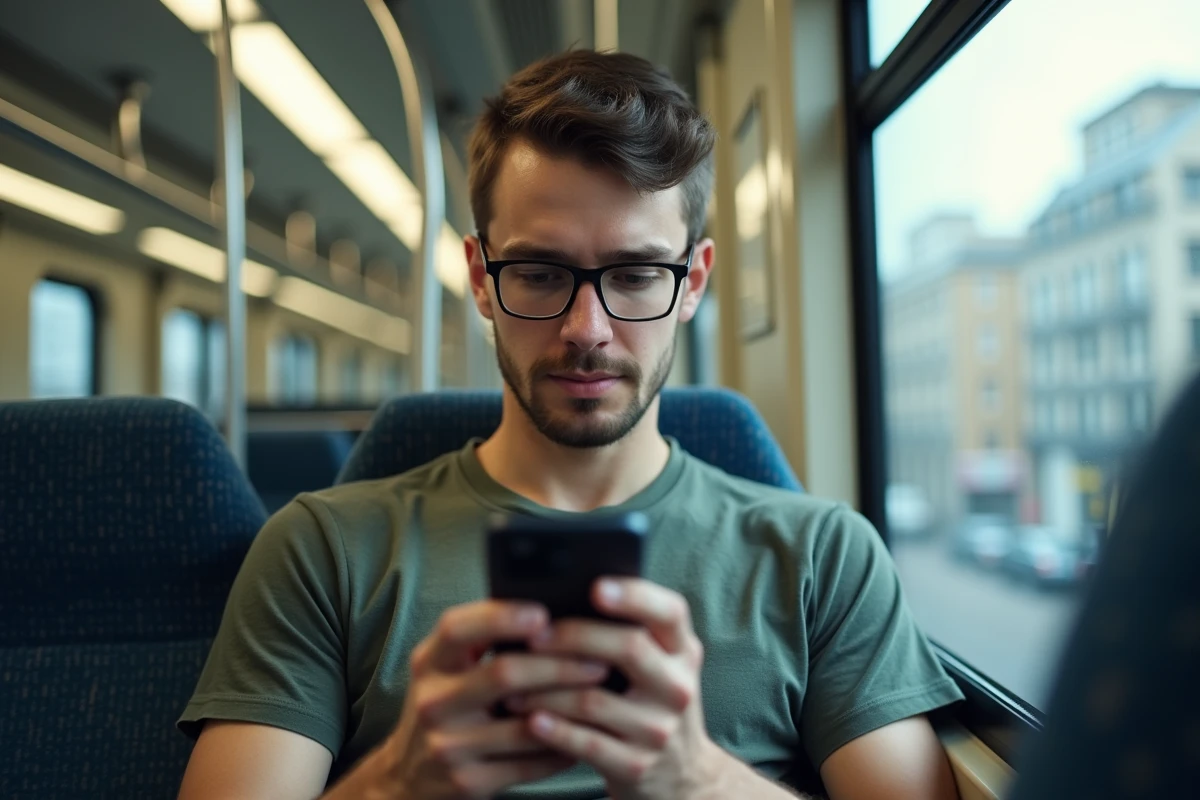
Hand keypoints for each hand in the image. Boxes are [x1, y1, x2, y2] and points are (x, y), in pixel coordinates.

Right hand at [381, 600, 610, 799]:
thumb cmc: (445, 705)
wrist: (411, 774)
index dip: (501, 617)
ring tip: (601, 695)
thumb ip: (480, 639)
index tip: (543, 613)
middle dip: (558, 665)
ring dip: (570, 709)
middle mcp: (433, 702)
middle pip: (503, 673)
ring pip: (524, 725)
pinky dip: (562, 746)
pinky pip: (530, 763)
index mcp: (428, 663)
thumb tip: (544, 609)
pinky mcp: (469, 782)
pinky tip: (583, 733)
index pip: (457, 628)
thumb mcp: (446, 667)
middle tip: (598, 660)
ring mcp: (448, 746)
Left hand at [509, 579, 716, 799]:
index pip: (669, 612)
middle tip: (534, 636)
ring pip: (594, 700)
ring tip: (512, 685)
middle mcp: (677, 686)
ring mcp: (659, 729)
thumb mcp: (656, 665)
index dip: (634, 595)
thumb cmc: (649, 701)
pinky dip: (555, 730)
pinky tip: (530, 720)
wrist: (679, 774)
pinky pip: (587, 744)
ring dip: (546, 690)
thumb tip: (561, 596)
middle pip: (629, 648)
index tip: (595, 586)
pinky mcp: (637, 765)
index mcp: (683, 650)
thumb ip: (627, 632)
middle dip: (575, 636)